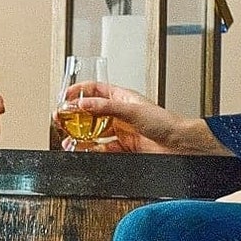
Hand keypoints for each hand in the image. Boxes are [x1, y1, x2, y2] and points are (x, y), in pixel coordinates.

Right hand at [64, 84, 225, 154]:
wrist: (179, 144)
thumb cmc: (165, 122)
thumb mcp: (131, 109)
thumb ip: (105, 106)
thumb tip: (83, 103)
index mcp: (122, 97)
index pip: (94, 90)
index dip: (78, 92)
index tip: (65, 98)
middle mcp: (119, 113)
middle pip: (90, 113)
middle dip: (74, 117)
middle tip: (61, 121)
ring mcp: (120, 131)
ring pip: (93, 133)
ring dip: (80, 136)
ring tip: (68, 139)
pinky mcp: (123, 148)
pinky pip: (101, 149)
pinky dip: (90, 150)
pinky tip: (83, 150)